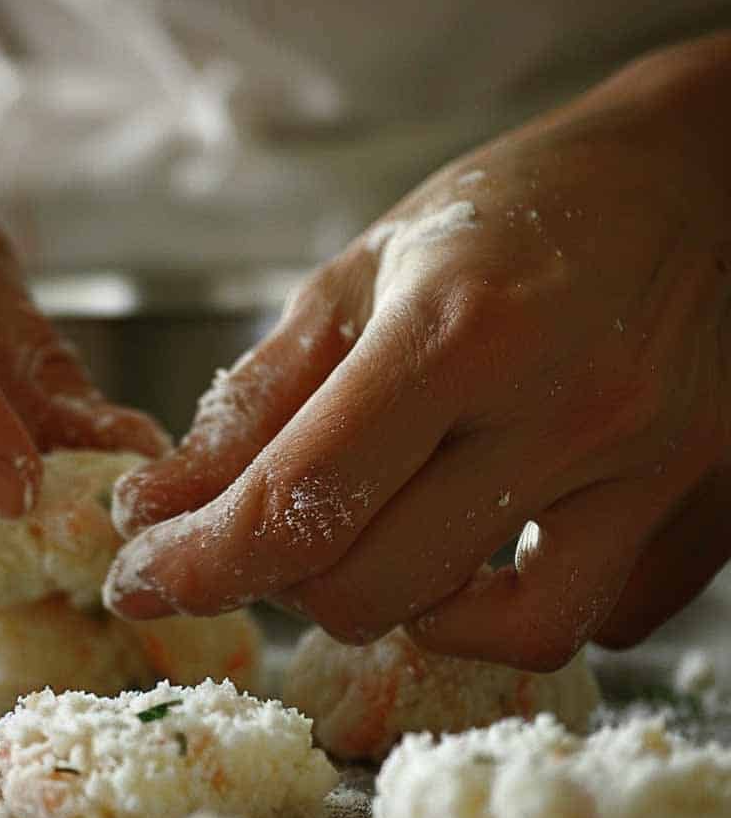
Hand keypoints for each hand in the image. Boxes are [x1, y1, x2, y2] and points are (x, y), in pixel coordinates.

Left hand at [106, 33, 730, 668]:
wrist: (693, 183)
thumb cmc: (510, 220)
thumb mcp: (359, 282)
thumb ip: (253, 406)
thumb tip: (157, 511)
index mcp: (461, 331)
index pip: (299, 503)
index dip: (198, 564)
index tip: (144, 578)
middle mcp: (569, 410)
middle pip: (373, 590)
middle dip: (293, 578)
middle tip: (287, 526)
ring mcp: (656, 471)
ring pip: (491, 634)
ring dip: (408, 602)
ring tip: (400, 529)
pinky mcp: (708, 514)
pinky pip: (590, 621)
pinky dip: (514, 605)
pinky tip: (498, 540)